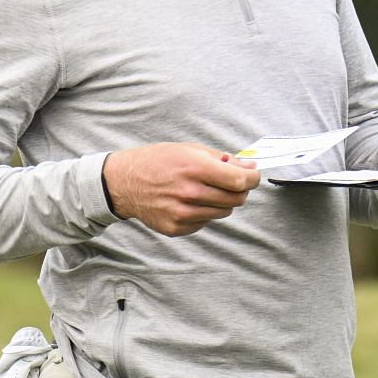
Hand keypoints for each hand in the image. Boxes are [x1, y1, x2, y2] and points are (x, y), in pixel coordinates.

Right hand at [102, 143, 260, 235]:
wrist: (124, 182)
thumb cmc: (158, 161)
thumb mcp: (190, 149)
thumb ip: (223, 159)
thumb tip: (250, 167)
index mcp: (195, 168)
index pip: (239, 181)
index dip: (253, 179)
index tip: (253, 176)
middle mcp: (189, 193)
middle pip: (236, 199)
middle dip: (240, 190)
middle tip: (233, 183)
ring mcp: (182, 214)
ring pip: (224, 212)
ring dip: (223, 201)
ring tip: (206, 189)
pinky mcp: (176, 228)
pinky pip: (206, 221)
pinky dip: (205, 212)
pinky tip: (189, 201)